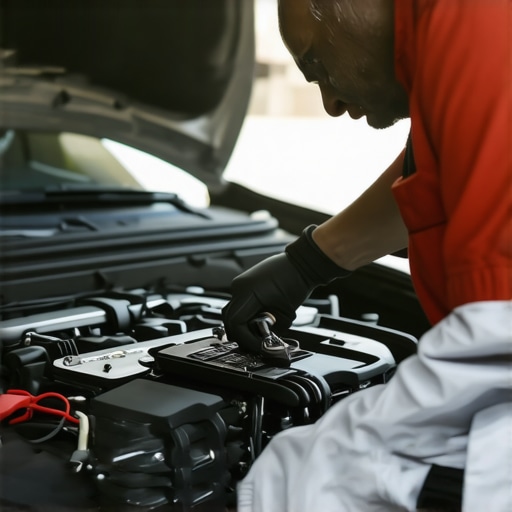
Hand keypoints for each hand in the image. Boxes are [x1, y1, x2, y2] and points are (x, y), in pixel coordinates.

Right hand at [222, 225, 349, 353]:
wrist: (301, 264)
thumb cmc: (297, 283)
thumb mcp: (286, 315)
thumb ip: (273, 330)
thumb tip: (265, 342)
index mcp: (248, 293)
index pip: (236, 323)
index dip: (246, 339)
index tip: (258, 346)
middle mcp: (239, 287)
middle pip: (229, 319)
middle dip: (242, 335)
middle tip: (257, 344)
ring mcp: (240, 284)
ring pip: (232, 312)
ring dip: (242, 325)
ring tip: (258, 332)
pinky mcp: (244, 283)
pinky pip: (239, 303)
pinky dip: (245, 315)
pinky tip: (259, 319)